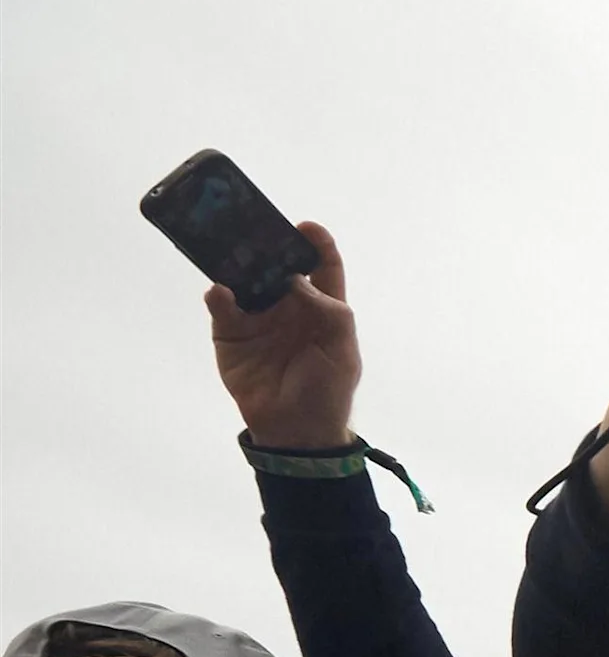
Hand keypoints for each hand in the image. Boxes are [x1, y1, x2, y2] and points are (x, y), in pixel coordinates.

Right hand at [209, 220, 358, 449]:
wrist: (295, 428)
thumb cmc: (327, 389)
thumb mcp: (341, 348)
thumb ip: (327, 310)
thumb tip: (295, 281)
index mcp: (321, 306)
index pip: (321, 266)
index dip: (316, 243)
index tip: (306, 227)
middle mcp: (287, 304)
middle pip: (275, 264)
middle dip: (266, 244)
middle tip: (254, 227)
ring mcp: (257, 315)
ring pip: (244, 277)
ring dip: (237, 262)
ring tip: (231, 247)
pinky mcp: (230, 331)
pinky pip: (222, 305)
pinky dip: (219, 296)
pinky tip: (221, 293)